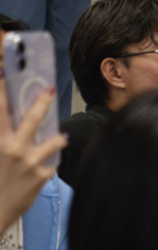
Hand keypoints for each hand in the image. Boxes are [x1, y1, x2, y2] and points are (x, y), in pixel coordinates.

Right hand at [0, 81, 64, 231]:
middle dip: (42, 102)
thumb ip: (3, 137)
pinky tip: (44, 169)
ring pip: (53, 141)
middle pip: (32, 119)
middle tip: (50, 90)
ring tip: (59, 139)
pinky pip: (53, 163)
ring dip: (57, 139)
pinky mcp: (41, 176)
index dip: (3, 90)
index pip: (1, 111)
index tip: (6, 73)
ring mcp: (29, 162)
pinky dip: (50, 164)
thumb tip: (11, 124)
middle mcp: (13, 149)